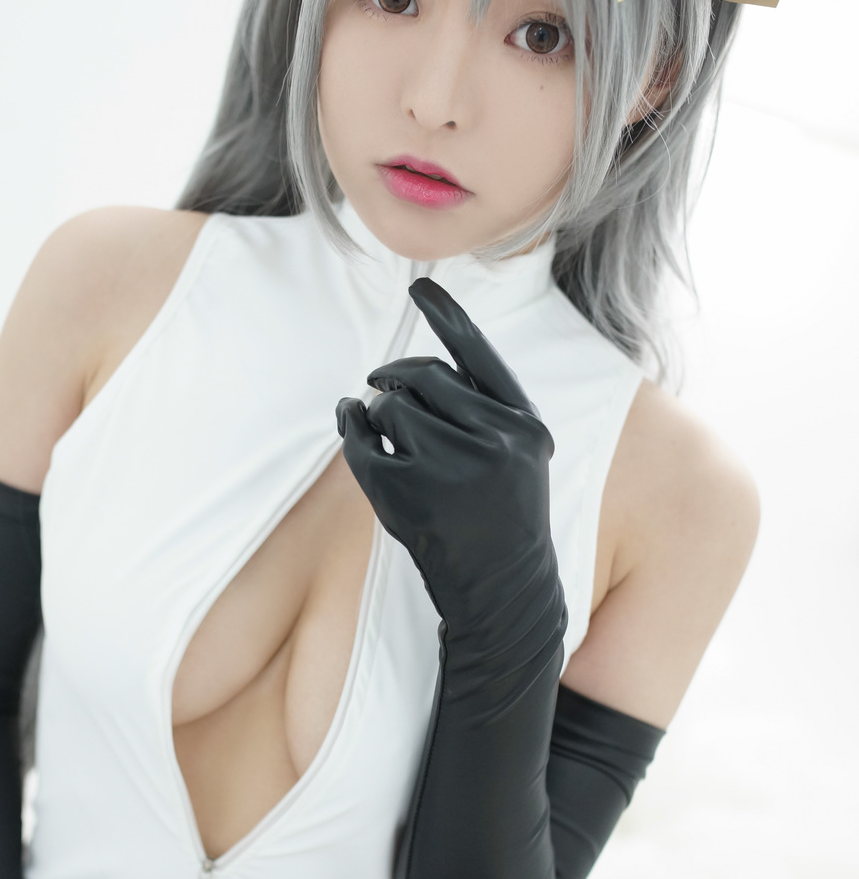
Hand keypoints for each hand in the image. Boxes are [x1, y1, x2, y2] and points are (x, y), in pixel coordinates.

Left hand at [336, 277, 563, 676]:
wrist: (504, 592)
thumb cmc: (503, 519)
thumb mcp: (517, 457)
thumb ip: (482, 410)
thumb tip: (412, 371)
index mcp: (524, 424)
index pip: (479, 353)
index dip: (446, 315)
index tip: (418, 286)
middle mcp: (495, 439)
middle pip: (423, 376)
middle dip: (394, 377)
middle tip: (378, 384)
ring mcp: (451, 468)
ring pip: (390, 406)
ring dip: (377, 412)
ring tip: (382, 432)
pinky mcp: (409, 494)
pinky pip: (362, 441)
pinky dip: (353, 431)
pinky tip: (355, 432)